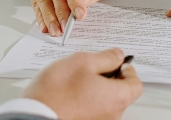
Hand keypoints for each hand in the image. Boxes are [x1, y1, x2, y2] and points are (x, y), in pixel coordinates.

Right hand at [22, 48, 142, 119]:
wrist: (35, 115)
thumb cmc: (56, 91)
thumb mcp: (83, 61)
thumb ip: (106, 57)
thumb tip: (117, 56)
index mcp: (117, 97)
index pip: (136, 84)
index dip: (128, 69)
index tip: (118, 62)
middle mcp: (112, 114)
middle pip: (121, 93)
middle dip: (110, 78)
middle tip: (93, 67)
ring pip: (105, 102)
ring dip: (97, 89)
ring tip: (77, 80)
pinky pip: (93, 110)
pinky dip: (86, 100)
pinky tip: (71, 92)